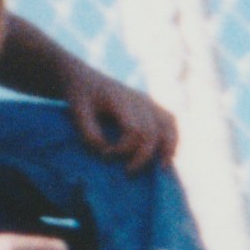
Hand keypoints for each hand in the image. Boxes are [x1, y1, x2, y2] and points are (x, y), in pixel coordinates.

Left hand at [60, 61, 177, 172]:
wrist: (84, 77)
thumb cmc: (80, 95)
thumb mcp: (77, 112)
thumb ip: (89, 133)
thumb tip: (106, 152)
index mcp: (121, 99)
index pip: (135, 130)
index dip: (124, 148)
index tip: (106, 155)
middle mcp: (139, 99)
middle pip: (152, 132)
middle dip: (142, 156)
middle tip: (127, 172)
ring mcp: (148, 101)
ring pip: (168, 124)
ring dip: (168, 148)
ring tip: (162, 168)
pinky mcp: (151, 105)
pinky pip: (170, 121)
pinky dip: (172, 138)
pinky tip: (167, 155)